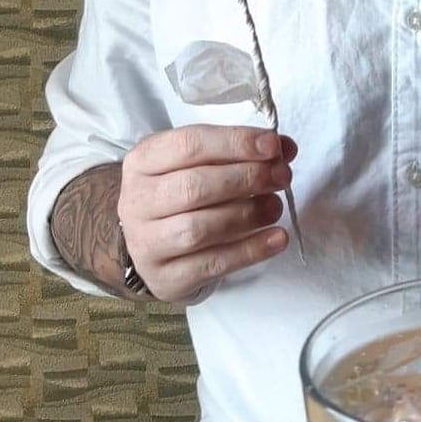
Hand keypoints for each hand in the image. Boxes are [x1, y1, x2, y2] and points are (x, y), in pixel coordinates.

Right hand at [117, 124, 296, 303]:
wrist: (147, 243)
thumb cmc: (178, 195)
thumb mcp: (198, 162)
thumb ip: (237, 152)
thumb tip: (282, 149)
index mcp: (143, 161)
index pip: (189, 145)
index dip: (236, 143)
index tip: (273, 146)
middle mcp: (138, 201)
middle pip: (194, 187)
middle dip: (247, 178)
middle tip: (282, 176)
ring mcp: (147, 243)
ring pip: (199, 229)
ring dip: (248, 215)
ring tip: (276, 206)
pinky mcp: (166, 278)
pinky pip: (212, 264)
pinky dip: (250, 251)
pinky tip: (276, 238)